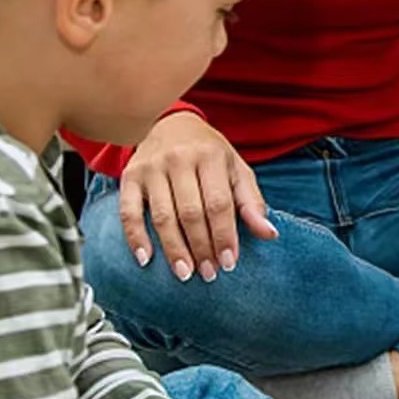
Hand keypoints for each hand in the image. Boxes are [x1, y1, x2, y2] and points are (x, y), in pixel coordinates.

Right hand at [120, 112, 273, 282]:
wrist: (172, 124)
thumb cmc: (210, 154)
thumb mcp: (236, 170)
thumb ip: (252, 202)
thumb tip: (270, 234)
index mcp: (211, 157)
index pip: (219, 203)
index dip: (224, 235)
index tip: (229, 263)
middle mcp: (180, 160)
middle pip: (191, 212)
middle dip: (201, 247)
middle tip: (208, 273)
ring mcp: (152, 168)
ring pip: (162, 216)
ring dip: (174, 249)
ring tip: (185, 273)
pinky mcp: (129, 177)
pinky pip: (129, 212)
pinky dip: (136, 237)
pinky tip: (145, 259)